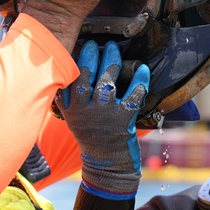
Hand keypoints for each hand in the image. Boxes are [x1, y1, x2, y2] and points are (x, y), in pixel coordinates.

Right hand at [57, 40, 149, 198]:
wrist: (106, 165)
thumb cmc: (91, 137)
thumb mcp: (72, 118)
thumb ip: (68, 98)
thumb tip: (66, 71)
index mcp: (71, 108)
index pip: (69, 78)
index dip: (76, 59)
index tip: (83, 45)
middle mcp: (85, 109)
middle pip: (86, 75)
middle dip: (93, 55)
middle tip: (99, 44)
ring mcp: (104, 114)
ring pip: (107, 81)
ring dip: (112, 61)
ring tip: (113, 49)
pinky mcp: (123, 118)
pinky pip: (133, 94)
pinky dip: (139, 80)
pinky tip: (142, 69)